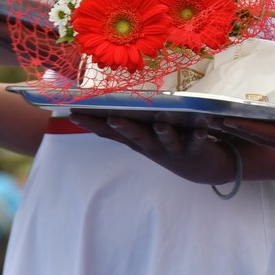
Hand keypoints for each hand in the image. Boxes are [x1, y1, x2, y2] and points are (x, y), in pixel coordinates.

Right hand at [74, 115, 237, 185]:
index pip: (111, 132)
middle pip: (136, 137)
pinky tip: (201, 128)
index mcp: (137, 140)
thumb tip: (100, 106)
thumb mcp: (144, 135)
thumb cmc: (167, 144)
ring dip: (163, 132)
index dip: (93, 124)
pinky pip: (197, 142)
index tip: (73, 113)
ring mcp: (173, 149)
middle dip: (124, 127)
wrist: (200, 168)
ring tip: (159, 123)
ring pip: (166, 140)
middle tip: (112, 117)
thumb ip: (127, 124)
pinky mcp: (194, 149)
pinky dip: (198, 135)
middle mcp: (152, 146)